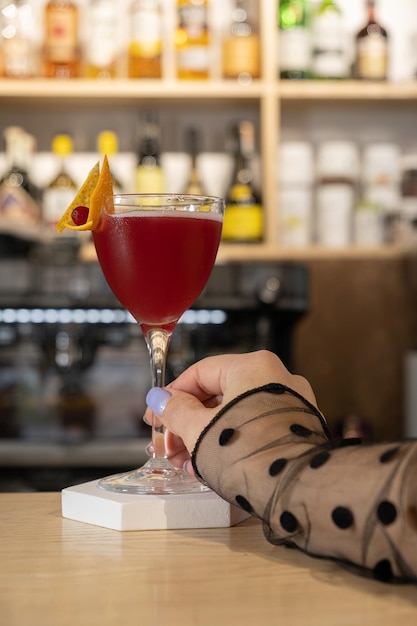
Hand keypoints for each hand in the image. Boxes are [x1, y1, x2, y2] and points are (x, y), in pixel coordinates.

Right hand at [145, 350, 317, 470]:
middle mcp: (276, 379)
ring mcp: (290, 404)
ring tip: (184, 463)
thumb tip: (159, 399)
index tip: (155, 417)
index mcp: (253, 367)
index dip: (171, 397)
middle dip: (186, 423)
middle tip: (168, 447)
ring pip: (234, 413)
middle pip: (217, 395)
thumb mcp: (200, 431)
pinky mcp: (295, 429)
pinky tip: (209, 467)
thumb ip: (176, 411)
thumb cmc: (250, 456)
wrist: (299, 490)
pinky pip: (254, 427)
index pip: (199, 373)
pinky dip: (229, 442)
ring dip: (204, 436)